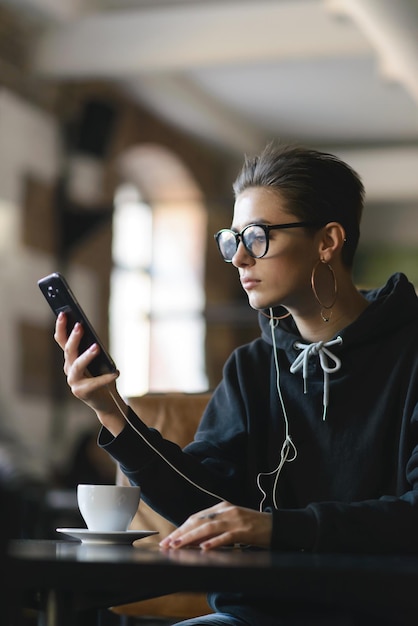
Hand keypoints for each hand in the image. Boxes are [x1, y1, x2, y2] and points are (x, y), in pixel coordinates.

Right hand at [54, 312, 124, 435]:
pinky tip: (116, 372)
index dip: (61, 327)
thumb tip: (95, 338)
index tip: (63, 313)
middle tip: (80, 325)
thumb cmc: (103, 377)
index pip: (62, 340)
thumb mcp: (99, 361)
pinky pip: (94, 383)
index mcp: (71, 359)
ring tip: (96, 347)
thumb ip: (94, 350)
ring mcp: (73, 382)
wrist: (106, 401)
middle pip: (68, 351)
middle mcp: (69, 369)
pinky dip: (106, 377)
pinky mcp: (81, 392)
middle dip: (74, 337)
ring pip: (77, 365)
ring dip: (86, 355)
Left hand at [159, 501, 271, 550]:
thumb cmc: (253, 527)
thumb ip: (216, 526)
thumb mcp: (232, 522)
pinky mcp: (244, 530)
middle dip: (181, 533)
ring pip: (208, 527)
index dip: (181, 528)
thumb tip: (195, 539)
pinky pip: (227, 536)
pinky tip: (204, 548)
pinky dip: (214, 542)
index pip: (196, 517)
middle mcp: (227, 511)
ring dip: (191, 537)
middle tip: (167, 544)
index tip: (169, 539)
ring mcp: (236, 520)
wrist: (276, 526)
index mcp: (222, 507)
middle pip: (199, 521)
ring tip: (178, 545)